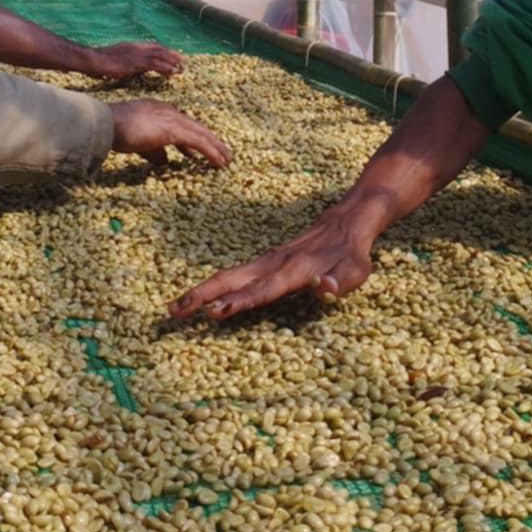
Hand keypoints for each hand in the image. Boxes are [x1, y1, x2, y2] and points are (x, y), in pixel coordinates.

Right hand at [92, 42, 184, 80]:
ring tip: (182, 67)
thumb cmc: (101, 62)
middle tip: (183, 60)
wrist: (94, 60)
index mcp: (133, 46)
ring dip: (172, 61)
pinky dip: (165, 67)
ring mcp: (137, 54)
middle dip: (172, 54)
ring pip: (159, 56)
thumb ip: (127, 60)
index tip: (174, 54)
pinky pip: (154, 64)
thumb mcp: (117, 58)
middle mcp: (137, 47)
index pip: (153, 46)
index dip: (165, 50)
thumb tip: (134, 66)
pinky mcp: (135, 63)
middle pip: (159, 49)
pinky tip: (172, 71)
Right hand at [109, 100, 229, 167]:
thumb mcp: (139, 142)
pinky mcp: (174, 130)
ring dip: (216, 147)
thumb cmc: (117, 131)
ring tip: (227, 160)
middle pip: (195, 127)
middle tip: (223, 153)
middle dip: (210, 141)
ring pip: (201, 134)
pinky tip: (219, 162)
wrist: (108, 123)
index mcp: (160, 110)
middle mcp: (169, 111)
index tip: (198, 150)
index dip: (193, 137)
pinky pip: (199, 142)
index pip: (182, 124)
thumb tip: (164, 161)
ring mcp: (173, 119)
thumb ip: (154, 150)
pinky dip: (211, 152)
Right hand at [168, 207, 377, 319]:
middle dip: (202, 295)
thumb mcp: (357, 270)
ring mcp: (267, 261)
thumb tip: (325, 288)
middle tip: (173, 311)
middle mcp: (274, 264)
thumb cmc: (352, 252)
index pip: (263, 290)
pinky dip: (215, 286)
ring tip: (174, 307)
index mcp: (295, 270)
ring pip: (229, 275)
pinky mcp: (266, 261)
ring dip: (201, 291)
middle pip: (232, 279)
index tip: (214, 312)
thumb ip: (341, 281)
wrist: (347, 219)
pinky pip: (236, 274)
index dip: (239, 302)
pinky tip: (201, 297)